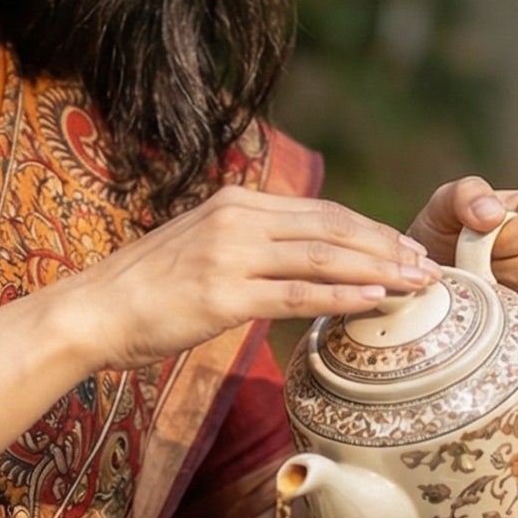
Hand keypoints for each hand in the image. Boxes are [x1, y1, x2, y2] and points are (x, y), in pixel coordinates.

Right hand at [62, 186, 441, 371]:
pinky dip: (340, 297)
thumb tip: (293, 261)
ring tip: (416, 284)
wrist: (91, 312)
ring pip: (321, 258)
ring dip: (377, 270)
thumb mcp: (198, 250)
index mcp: (235, 205)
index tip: (404, 248)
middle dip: (385, 247)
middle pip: (331, 228)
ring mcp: (229, 257)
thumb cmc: (143, 292)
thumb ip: (246, 246)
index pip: (319, 212)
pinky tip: (374, 301)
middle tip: (426, 266)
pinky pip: (295, 295)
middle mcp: (236, 221)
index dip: (369, 229)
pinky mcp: (222, 296)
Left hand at [408, 177, 517, 346]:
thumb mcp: (447, 205)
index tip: (480, 244)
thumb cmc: (451, 235)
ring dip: (506, 297)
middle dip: (497, 271)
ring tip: (489, 285)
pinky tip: (499, 308)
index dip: (501, 243)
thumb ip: (466, 195)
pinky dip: (515, 321)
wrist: (445, 273)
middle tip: (479, 267)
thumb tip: (490, 216)